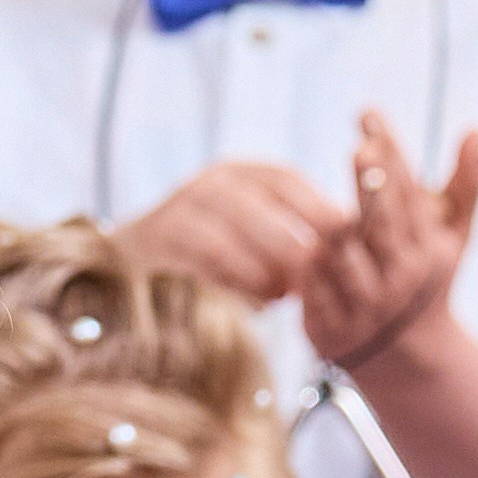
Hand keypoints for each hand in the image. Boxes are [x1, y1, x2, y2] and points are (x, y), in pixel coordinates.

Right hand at [114, 163, 345, 306]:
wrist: (133, 267)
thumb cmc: (211, 260)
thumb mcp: (253, 235)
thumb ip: (291, 237)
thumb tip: (345, 251)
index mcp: (241, 174)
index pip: (285, 181)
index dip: (316, 206)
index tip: (344, 235)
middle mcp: (210, 183)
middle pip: (259, 205)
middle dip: (292, 240)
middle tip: (316, 272)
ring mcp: (180, 209)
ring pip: (228, 233)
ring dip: (261, 267)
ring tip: (282, 295)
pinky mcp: (158, 239)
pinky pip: (201, 260)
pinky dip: (231, 282)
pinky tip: (254, 303)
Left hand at [298, 112, 477, 371]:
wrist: (405, 359)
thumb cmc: (426, 279)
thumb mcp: (453, 237)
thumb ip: (467, 184)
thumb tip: (475, 130)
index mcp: (426, 251)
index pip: (407, 194)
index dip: (390, 154)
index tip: (368, 116)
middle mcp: (397, 279)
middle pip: (383, 227)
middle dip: (374, 189)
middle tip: (360, 150)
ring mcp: (363, 308)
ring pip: (347, 263)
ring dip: (337, 233)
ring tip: (328, 203)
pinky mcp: (330, 331)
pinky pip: (315, 295)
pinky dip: (308, 272)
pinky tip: (298, 244)